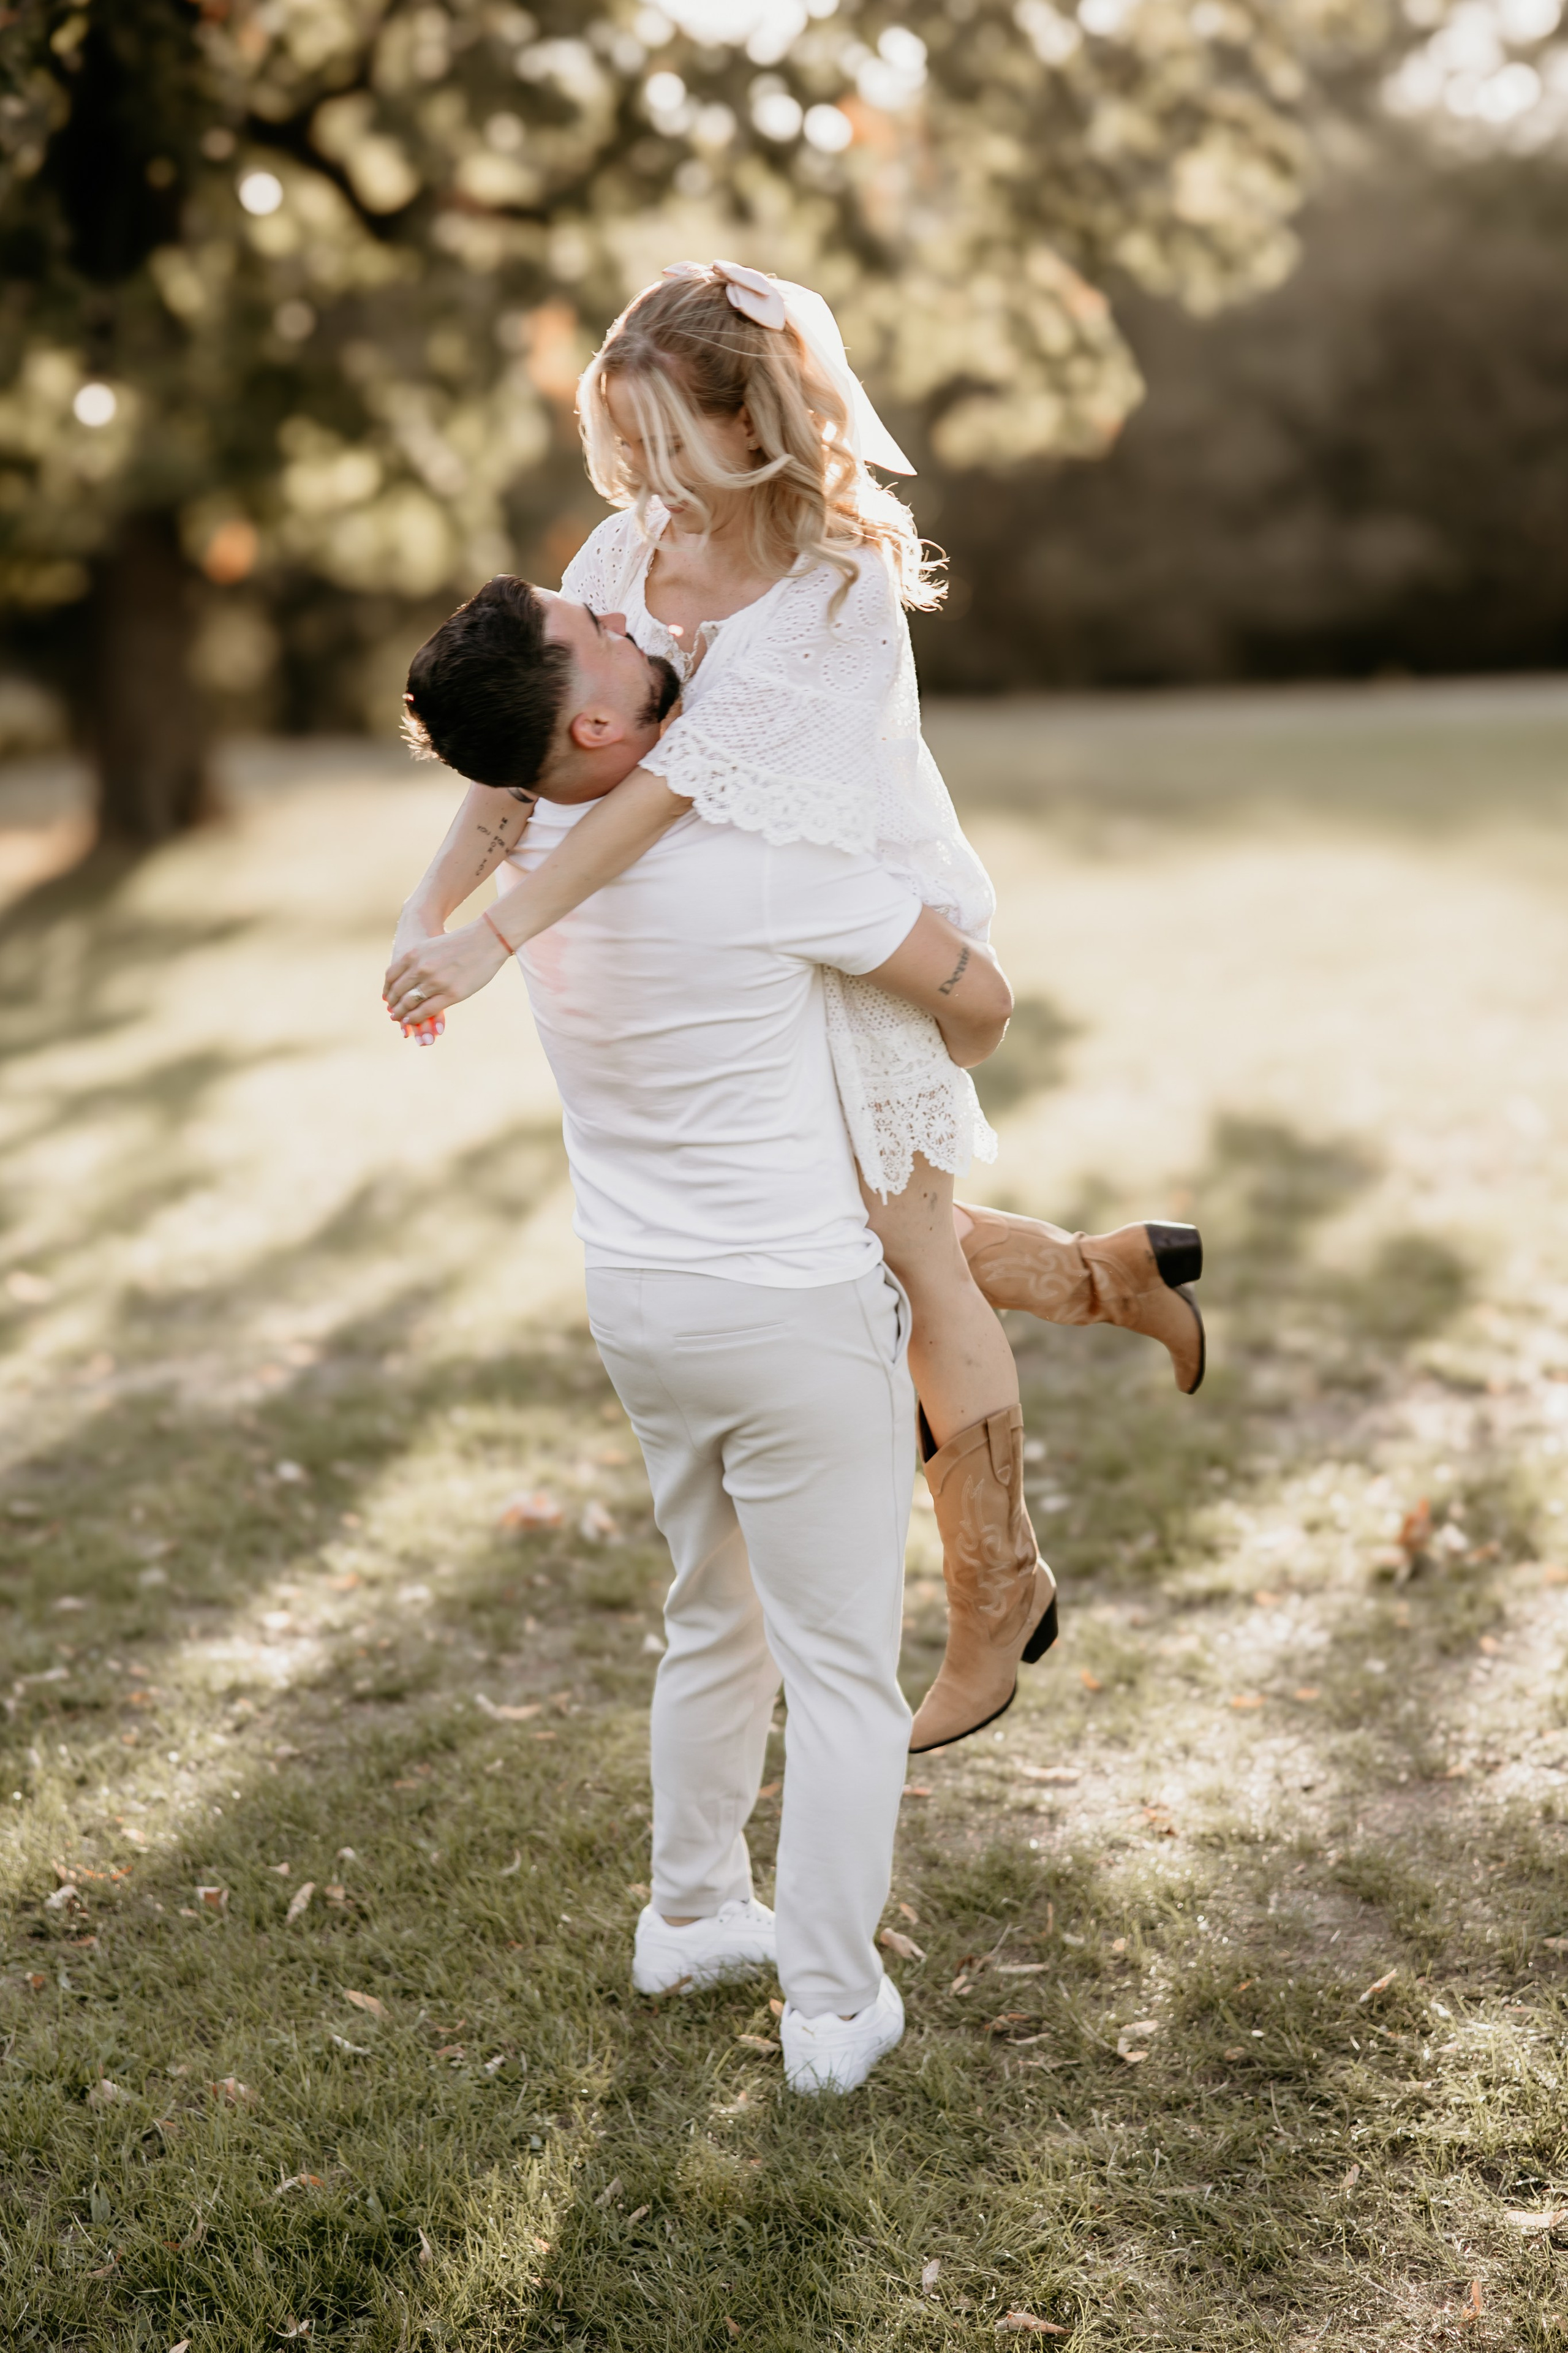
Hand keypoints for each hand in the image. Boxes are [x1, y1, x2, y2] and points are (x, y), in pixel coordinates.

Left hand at [383, 918, 509, 1025]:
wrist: (486, 940)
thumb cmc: (460, 942)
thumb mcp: (431, 946)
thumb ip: (417, 960)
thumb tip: (408, 977)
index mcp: (413, 954)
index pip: (391, 977)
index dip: (388, 990)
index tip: (386, 998)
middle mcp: (421, 969)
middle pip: (398, 992)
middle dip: (393, 1004)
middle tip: (392, 1012)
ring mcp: (435, 982)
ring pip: (410, 1003)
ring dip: (402, 1014)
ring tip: (399, 1019)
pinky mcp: (451, 994)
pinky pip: (427, 1011)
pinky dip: (416, 1018)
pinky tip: (412, 1020)